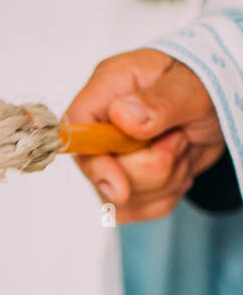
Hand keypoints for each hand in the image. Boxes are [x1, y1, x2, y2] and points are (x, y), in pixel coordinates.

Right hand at [63, 47, 224, 220]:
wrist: (217, 106)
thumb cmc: (201, 84)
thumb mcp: (191, 86)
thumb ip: (158, 102)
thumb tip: (122, 115)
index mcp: (108, 90)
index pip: (76, 131)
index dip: (94, 163)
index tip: (122, 187)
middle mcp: (101, 126)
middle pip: (103, 175)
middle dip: (153, 167)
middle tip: (179, 139)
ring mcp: (110, 159)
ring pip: (121, 200)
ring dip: (165, 182)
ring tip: (182, 148)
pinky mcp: (124, 184)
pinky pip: (137, 210)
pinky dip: (166, 196)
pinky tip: (177, 168)